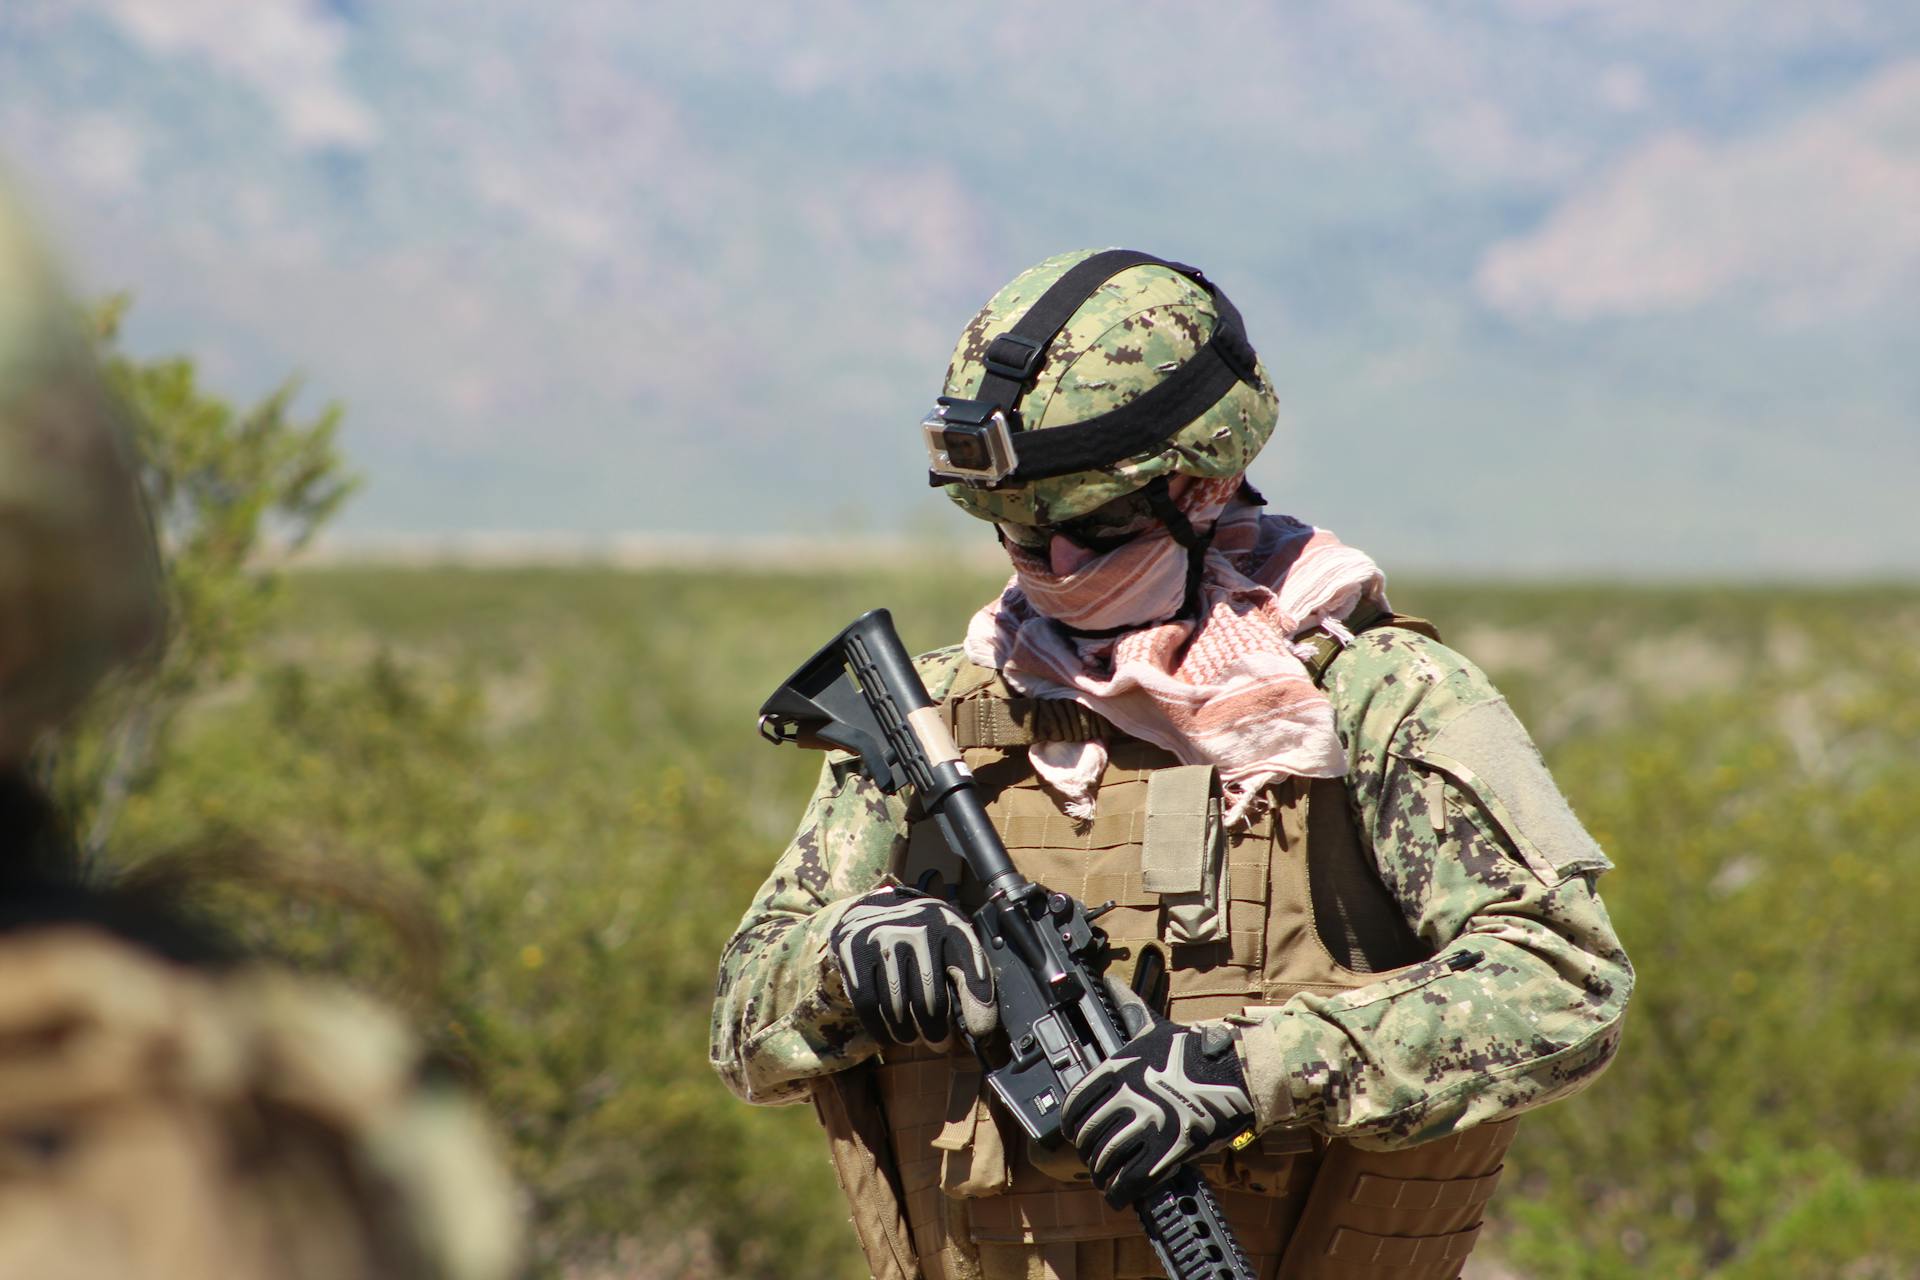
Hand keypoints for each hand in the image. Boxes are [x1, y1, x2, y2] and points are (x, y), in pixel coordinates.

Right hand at [829, 885, 996, 1046]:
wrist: (871, 909)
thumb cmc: (921, 937)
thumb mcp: (950, 943)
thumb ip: (969, 977)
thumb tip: (979, 1029)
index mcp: (948, 924)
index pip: (970, 964)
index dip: (978, 1000)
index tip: (980, 1031)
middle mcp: (916, 928)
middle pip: (930, 1000)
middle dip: (937, 1031)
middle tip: (940, 1044)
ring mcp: (882, 940)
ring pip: (898, 1008)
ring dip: (909, 1034)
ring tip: (914, 1039)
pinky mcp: (854, 953)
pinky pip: (868, 1005)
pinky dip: (880, 1028)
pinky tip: (888, 1035)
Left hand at [1060, 1015, 1254, 1206]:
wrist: (1237, 1071)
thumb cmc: (1195, 1051)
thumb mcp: (1155, 1026)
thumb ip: (1129, 1009)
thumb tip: (1112, 983)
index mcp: (1116, 1069)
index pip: (1074, 1107)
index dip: (1073, 1126)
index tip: (1078, 1134)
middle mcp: (1125, 1096)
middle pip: (1088, 1138)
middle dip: (1089, 1154)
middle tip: (1098, 1159)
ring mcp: (1145, 1124)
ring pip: (1105, 1163)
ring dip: (1103, 1176)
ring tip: (1108, 1179)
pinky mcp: (1167, 1151)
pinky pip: (1128, 1182)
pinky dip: (1119, 1193)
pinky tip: (1121, 1194)